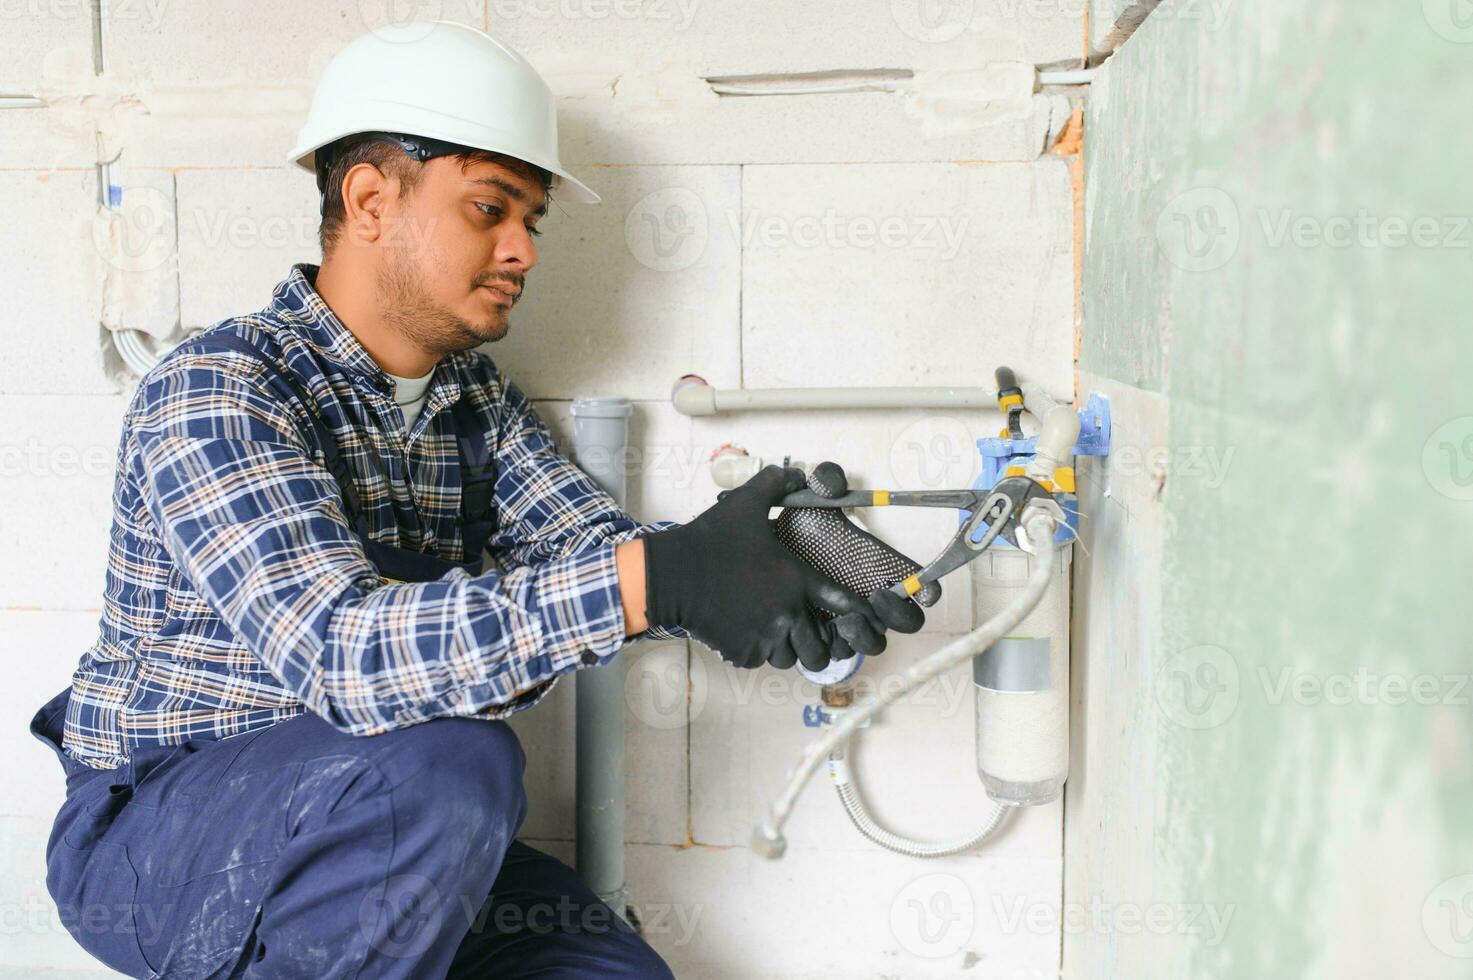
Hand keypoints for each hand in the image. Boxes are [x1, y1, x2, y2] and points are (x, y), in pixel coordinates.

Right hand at [641, 465, 887, 669]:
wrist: (670, 573)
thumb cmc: (710, 539)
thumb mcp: (745, 502)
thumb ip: (776, 483)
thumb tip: (797, 472)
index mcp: (795, 579)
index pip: (843, 604)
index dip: (855, 611)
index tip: (854, 614)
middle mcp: (785, 613)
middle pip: (819, 648)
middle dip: (816, 642)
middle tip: (803, 630)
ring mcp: (763, 636)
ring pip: (790, 658)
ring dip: (786, 649)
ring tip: (773, 632)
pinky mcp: (740, 651)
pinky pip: (760, 660)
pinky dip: (757, 652)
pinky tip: (745, 631)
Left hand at [801, 460, 929, 640]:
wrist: (762, 552)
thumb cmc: (797, 530)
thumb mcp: (811, 502)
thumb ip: (826, 481)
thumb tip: (832, 482)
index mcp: (884, 571)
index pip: (921, 587)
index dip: (929, 589)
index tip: (923, 586)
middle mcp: (873, 602)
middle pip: (906, 623)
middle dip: (898, 614)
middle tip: (878, 596)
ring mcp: (849, 624)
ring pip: (871, 645)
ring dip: (864, 635)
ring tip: (845, 618)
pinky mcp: (821, 640)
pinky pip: (834, 655)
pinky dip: (829, 645)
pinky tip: (815, 626)